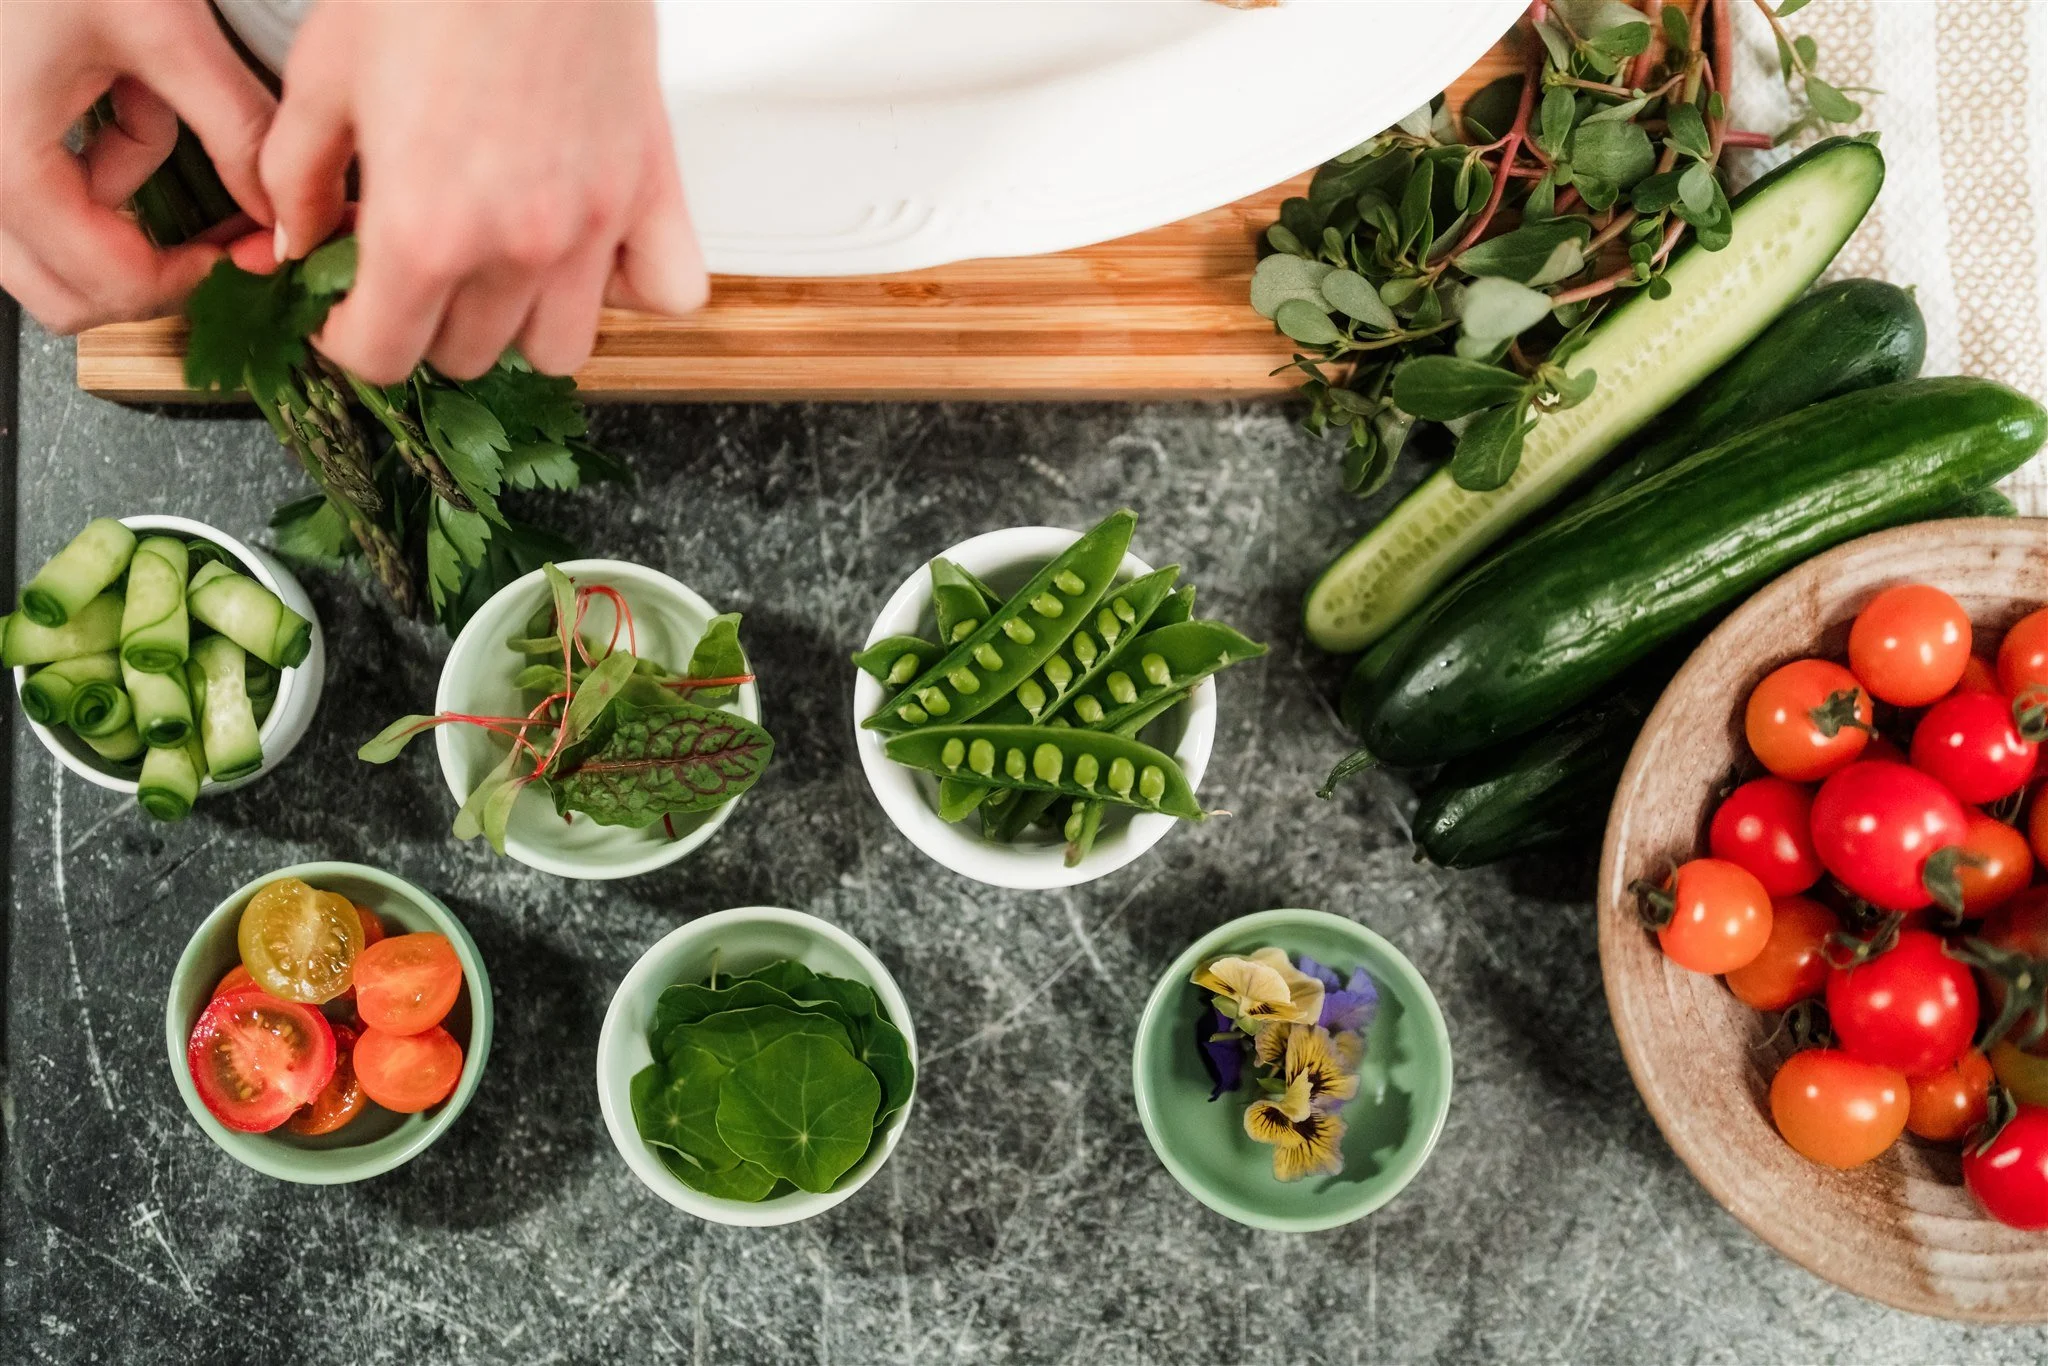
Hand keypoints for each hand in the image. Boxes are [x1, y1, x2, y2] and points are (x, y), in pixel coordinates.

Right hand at [0, 0, 275, 332]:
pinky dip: (92, 168)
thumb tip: (286, 211)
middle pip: (68, 296)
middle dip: (154, 276)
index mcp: (6, 160)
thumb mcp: (163, 27)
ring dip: (119, 221)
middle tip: (219, 240)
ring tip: (158, 134)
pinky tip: (119, 98)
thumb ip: (237, 129)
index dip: (195, 281)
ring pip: (47, 254)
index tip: (247, 249)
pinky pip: (35, 196)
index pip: (112, 285)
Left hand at [263, 0, 706, 383]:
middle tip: (410, 269)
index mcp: (424, 228)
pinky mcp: (652, 194)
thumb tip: (296, 239)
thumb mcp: (323, 73)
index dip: (348, 342)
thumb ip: (296, 174)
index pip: (383, 357)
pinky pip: (667, 296)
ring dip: (520, 322)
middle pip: (467, 357)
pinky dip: (631, 292)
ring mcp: (594, 228)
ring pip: (558, 349)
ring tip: (496, 267)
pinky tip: (589, 256)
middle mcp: (516, 246)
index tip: (345, 314)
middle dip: (425, 323)